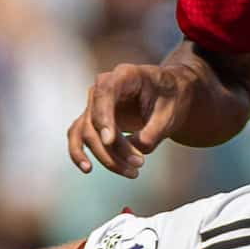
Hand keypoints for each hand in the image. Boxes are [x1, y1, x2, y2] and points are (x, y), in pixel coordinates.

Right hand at [67, 63, 196, 177]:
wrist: (169, 96)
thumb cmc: (171, 99)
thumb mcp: (170, 114)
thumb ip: (152, 132)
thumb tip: (135, 150)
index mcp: (126, 75)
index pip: (105, 92)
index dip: (104, 117)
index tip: (109, 141)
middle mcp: (104, 87)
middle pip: (95, 119)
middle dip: (115, 148)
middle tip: (140, 164)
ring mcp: (95, 103)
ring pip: (87, 133)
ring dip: (106, 156)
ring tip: (132, 173)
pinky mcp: (93, 120)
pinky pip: (78, 136)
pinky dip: (79, 153)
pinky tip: (88, 169)